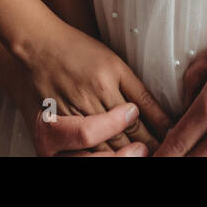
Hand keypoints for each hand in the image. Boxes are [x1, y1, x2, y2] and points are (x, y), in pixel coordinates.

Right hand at [19, 20, 172, 155]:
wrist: (37, 47)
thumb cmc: (78, 51)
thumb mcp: (114, 64)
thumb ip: (140, 92)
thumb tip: (165, 119)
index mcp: (103, 84)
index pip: (136, 122)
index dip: (155, 136)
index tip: (169, 141)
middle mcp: (85, 103)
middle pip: (120, 140)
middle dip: (143, 149)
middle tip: (160, 153)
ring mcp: (64, 121)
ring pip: (100, 152)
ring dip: (121, 157)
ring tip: (138, 155)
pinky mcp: (48, 135)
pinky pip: (75, 156)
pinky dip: (97, 159)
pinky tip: (110, 157)